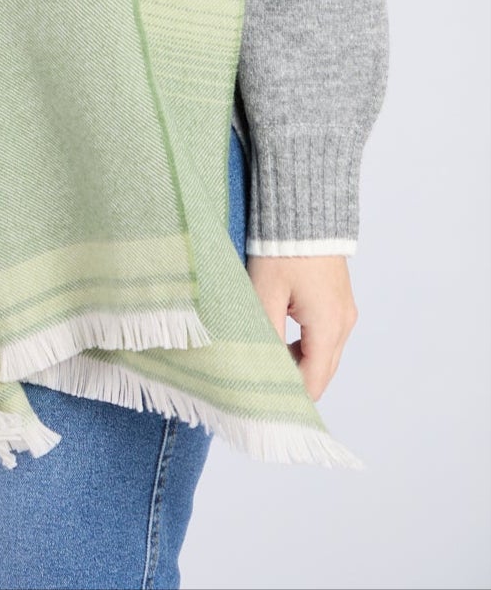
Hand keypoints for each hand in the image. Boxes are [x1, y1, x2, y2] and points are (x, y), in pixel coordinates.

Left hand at [246, 254, 358, 400]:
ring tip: (267, 355)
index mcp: (328, 327)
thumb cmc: (283, 248)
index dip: (290, 394)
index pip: (313, 382)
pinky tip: (282, 335)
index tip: (263, 397)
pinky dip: (308, 344)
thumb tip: (261, 366)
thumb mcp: (265, 292)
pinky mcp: (340, 300)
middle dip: (295, 380)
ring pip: (325, 354)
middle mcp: (343, 324)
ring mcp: (345, 312)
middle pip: (322, 372)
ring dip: (300, 360)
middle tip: (262, 381)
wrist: (304, 208)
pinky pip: (326, 335)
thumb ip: (265, 334)